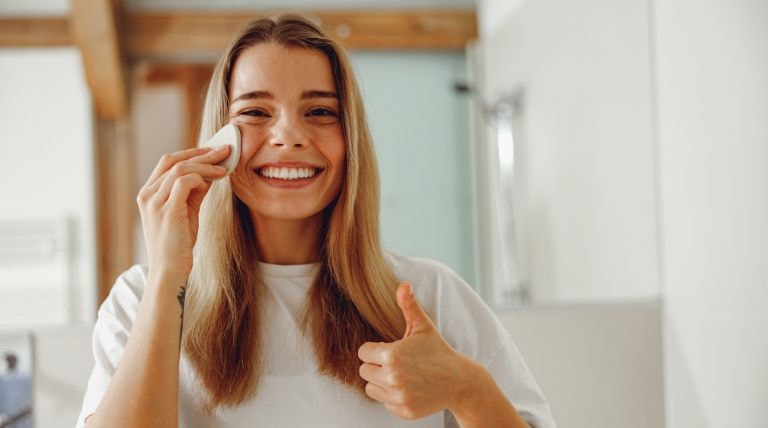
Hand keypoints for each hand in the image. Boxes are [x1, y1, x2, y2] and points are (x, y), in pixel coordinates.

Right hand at [137, 146, 229, 279]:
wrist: (170, 270)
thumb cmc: (178, 243)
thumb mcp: (186, 211)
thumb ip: (194, 191)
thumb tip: (210, 173)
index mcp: (149, 193)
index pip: (168, 161)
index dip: (192, 152)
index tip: (213, 151)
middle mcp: (147, 194)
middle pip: (174, 160)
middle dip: (202, 153)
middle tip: (225, 151)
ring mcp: (154, 202)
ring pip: (180, 169)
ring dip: (206, 165)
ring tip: (224, 168)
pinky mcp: (166, 211)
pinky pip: (183, 182)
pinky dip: (201, 177)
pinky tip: (215, 180)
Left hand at [358, 282, 474, 419]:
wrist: (460, 381)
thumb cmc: (438, 350)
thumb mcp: (423, 326)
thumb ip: (409, 305)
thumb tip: (403, 284)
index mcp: (392, 355)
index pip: (363, 352)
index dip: (375, 348)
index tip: (389, 348)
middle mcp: (392, 378)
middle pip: (364, 371)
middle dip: (376, 365)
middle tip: (396, 362)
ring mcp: (398, 396)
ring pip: (371, 388)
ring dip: (381, 381)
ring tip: (400, 374)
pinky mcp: (403, 410)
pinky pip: (385, 402)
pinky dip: (392, 396)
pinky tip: (408, 387)